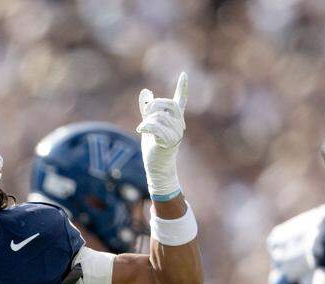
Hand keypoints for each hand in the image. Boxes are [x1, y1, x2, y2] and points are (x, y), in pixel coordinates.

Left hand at [137, 72, 187, 199]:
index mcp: (175, 119)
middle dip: (153, 106)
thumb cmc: (154, 146)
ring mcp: (176, 134)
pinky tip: (140, 130)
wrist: (157, 167)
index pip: (181, 101)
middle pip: (167, 104)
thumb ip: (147, 109)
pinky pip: (156, 127)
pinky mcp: (169, 142)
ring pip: (159, 116)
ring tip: (144, 129)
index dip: (182, 88)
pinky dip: (145, 127)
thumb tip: (146, 92)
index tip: (184, 74)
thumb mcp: (149, 124)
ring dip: (147, 121)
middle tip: (145, 114)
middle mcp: (179, 125)